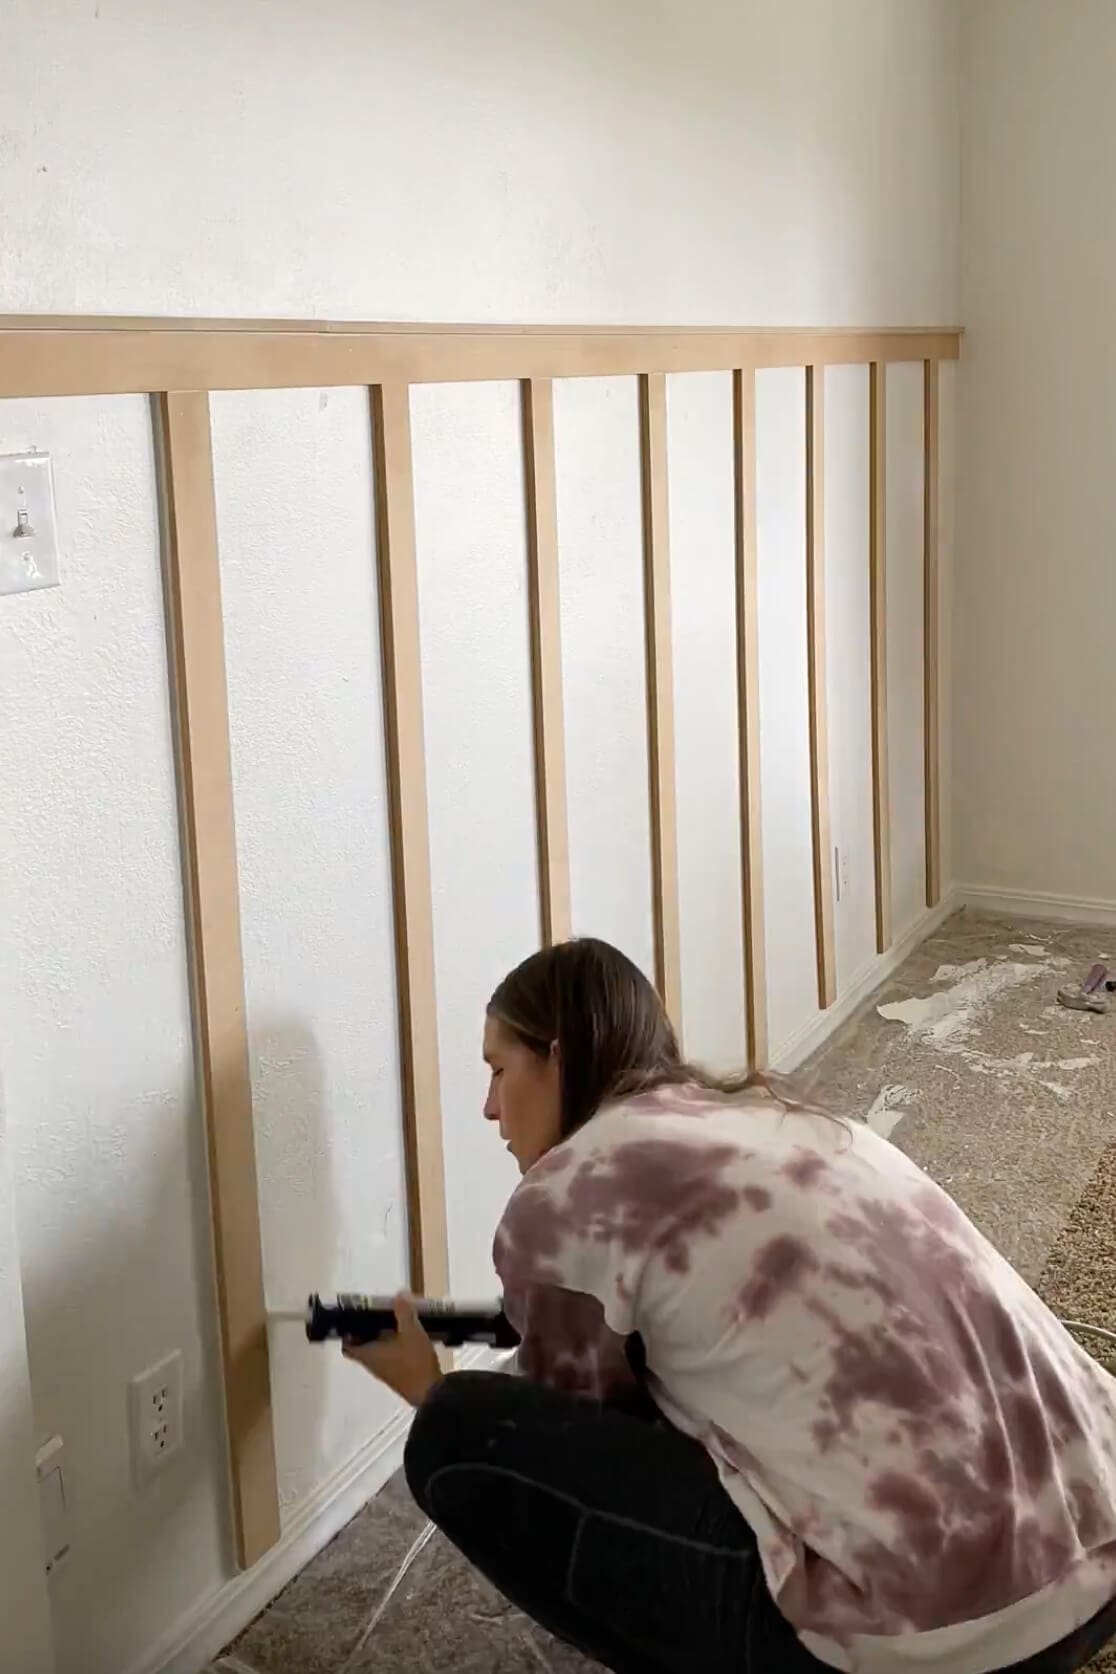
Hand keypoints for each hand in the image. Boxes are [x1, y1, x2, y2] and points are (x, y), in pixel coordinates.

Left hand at [342, 1293, 441, 1407]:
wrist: (433, 1395)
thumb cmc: (415, 1363)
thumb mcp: (411, 1332)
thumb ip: (404, 1312)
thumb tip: (399, 1294)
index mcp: (369, 1355)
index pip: (348, 1346)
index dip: (348, 1331)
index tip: (355, 1317)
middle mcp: (373, 1365)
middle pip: (363, 1347)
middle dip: (368, 1330)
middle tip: (378, 1314)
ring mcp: (386, 1373)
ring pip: (377, 1353)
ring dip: (382, 1338)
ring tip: (395, 1321)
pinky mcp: (399, 1376)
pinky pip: (389, 1358)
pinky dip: (394, 1346)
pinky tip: (408, 1337)